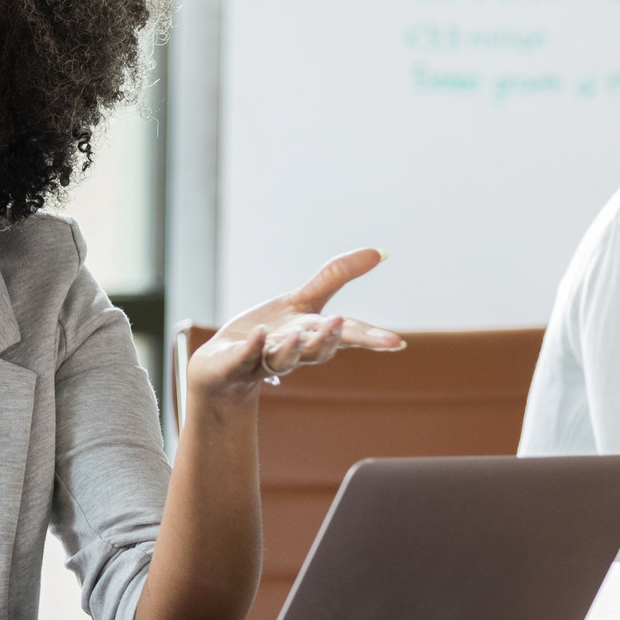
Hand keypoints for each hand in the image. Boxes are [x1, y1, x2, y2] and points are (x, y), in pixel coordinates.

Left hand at [186, 248, 404, 420]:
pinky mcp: (234, 364)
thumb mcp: (304, 301)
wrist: (223, 367)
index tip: (396, 342)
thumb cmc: (269, 334)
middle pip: (316, 350)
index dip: (370, 339)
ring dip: (292, 348)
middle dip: (329, 340)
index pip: (345, 336)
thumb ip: (337, 277)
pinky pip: (244, 358)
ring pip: (282, 359)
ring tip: (298, 335)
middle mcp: (292, 351)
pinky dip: (252, 348)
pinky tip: (258, 333)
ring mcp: (263, 360)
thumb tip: (380, 252)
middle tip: (341, 326)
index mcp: (311, 335)